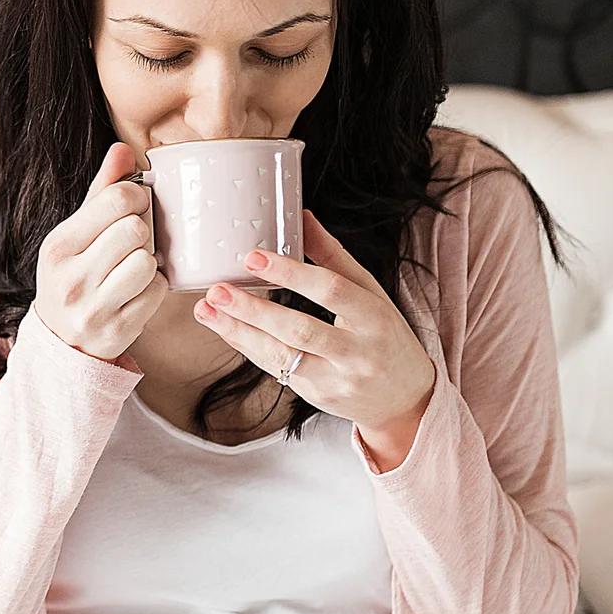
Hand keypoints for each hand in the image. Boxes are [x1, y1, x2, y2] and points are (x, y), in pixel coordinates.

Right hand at [34, 141, 171, 360]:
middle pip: (135, 230)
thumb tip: (123, 149)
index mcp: (58, 246)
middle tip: (135, 240)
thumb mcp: (75, 233)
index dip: (137, 197)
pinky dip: (155, 287)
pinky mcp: (118, 330)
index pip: (116, 200)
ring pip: (147, 262)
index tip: (135, 207)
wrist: (62, 340)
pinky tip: (138, 289)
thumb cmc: (74, 275)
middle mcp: (71, 278)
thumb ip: (100, 191)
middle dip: (143, 231)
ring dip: (149, 261)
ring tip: (134, 267)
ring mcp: (93, 308)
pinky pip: (157, 292)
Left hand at [189, 208, 435, 436]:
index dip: (291, 273)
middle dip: (254, 310)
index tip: (253, 256)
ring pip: (281, 355)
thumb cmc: (384, 334)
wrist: (406, 397)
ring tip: (206, 309)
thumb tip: (301, 215)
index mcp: (375, 317)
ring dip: (238, 332)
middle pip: (301, 329)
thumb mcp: (370, 292)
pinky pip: (275, 369)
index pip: (331, 290)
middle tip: (218, 289)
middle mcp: (357, 351)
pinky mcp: (317, 397)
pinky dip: (247, 346)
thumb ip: (333, 257)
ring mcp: (336, 379)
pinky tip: (224, 327)